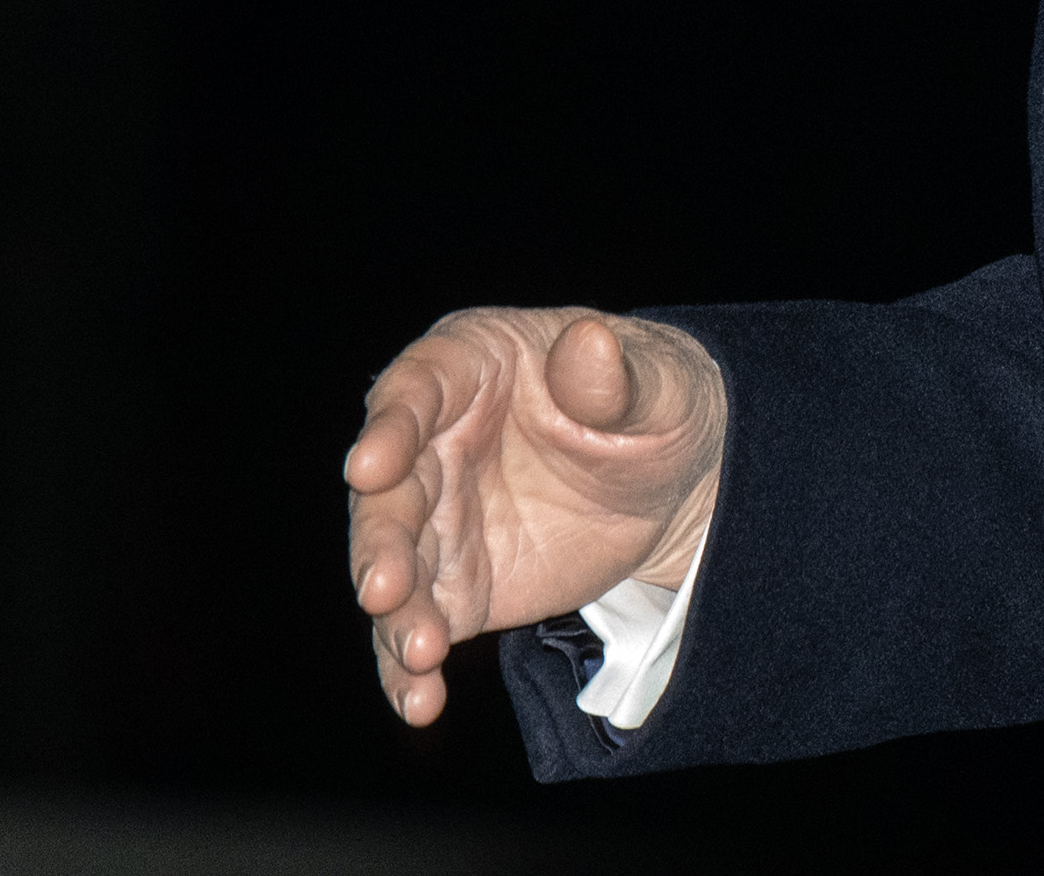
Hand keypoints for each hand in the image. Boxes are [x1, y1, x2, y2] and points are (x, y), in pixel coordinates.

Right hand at [342, 306, 727, 726]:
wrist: (674, 482)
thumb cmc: (653, 403)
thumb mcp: (654, 383)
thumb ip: (613, 376)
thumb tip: (589, 342)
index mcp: (470, 366)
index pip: (413, 390)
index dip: (388, 428)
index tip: (369, 467)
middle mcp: (432, 442)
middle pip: (387, 492)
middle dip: (381, 541)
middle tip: (384, 588)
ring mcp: (437, 518)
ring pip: (393, 566)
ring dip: (395, 612)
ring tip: (420, 653)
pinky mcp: (454, 585)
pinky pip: (416, 625)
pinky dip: (409, 666)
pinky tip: (420, 701)